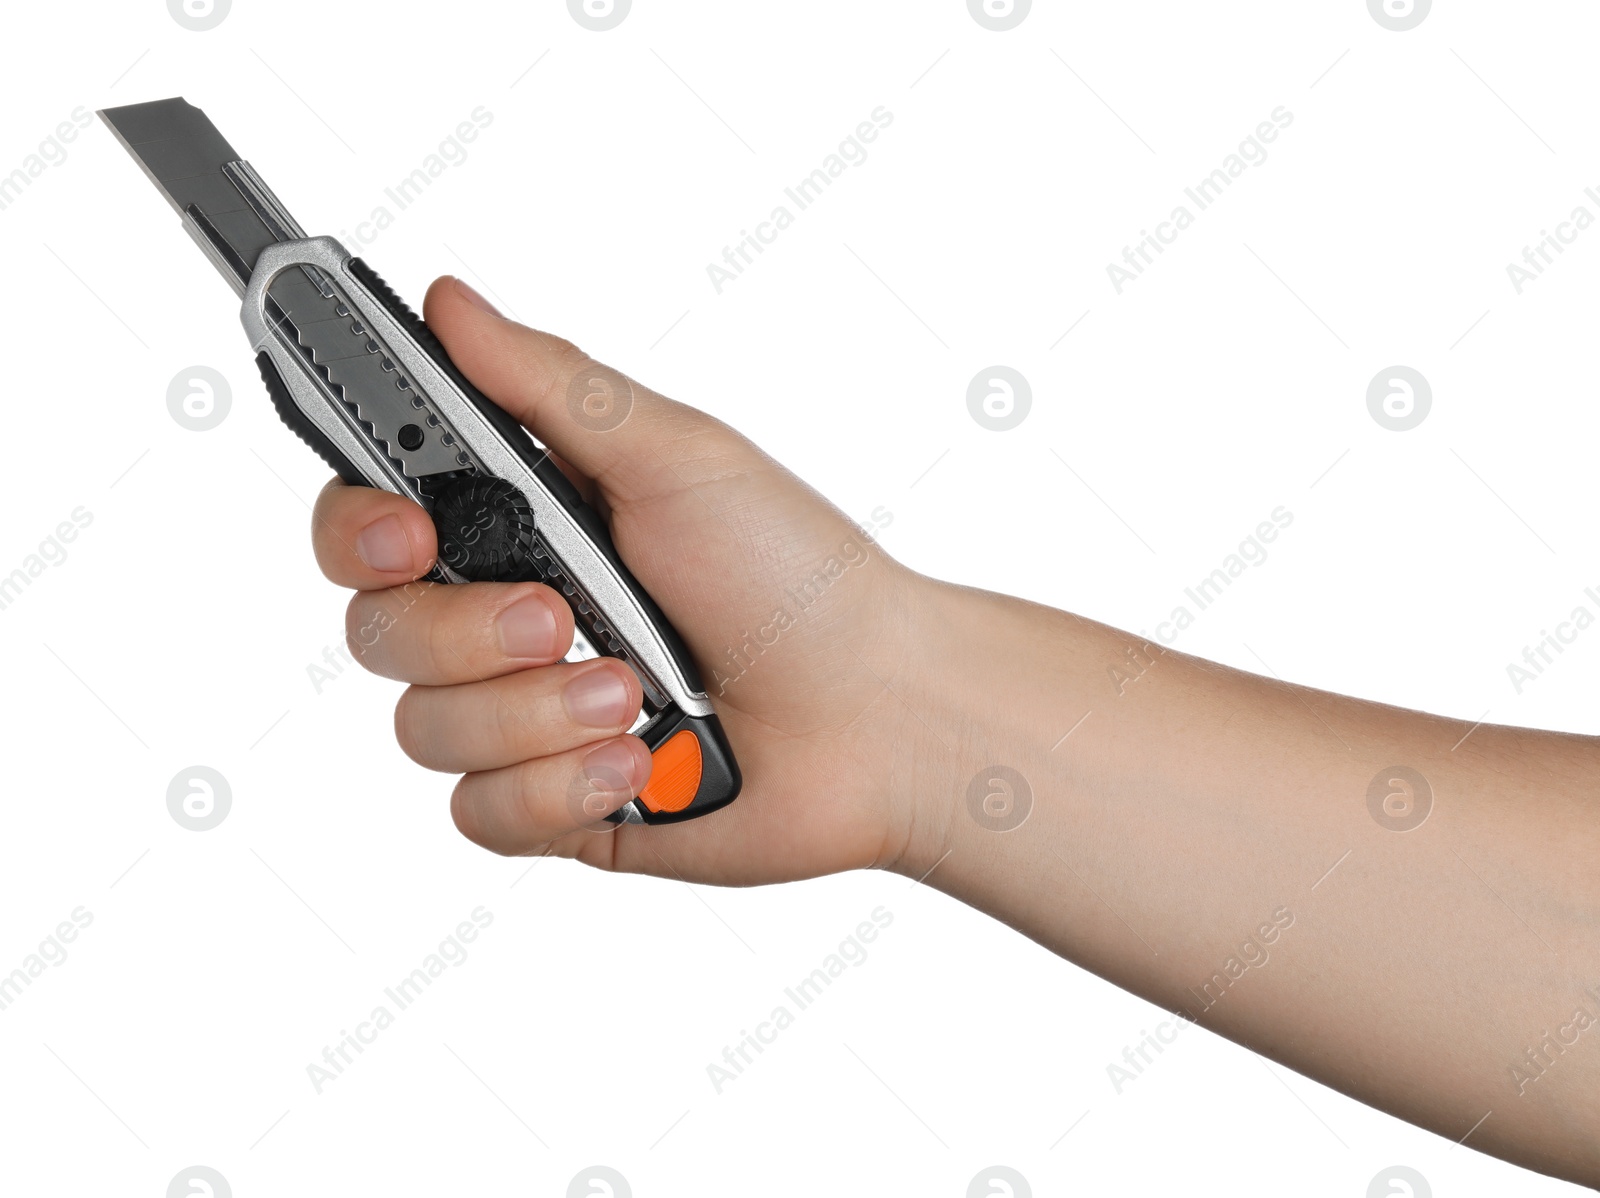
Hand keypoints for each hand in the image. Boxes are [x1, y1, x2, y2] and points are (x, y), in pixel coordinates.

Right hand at [310, 277, 949, 882]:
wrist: (879, 715)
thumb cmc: (796, 574)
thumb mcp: (676, 456)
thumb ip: (551, 385)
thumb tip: (452, 305)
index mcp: (523, 524)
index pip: (371, 519)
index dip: (357, 529)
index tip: (406, 535)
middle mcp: (507, 618)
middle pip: (377, 630)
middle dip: (466, 632)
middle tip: (556, 619)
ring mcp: (526, 716)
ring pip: (425, 731)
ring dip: (538, 714)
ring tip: (639, 697)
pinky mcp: (555, 802)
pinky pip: (482, 814)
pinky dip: (560, 789)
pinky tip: (637, 767)